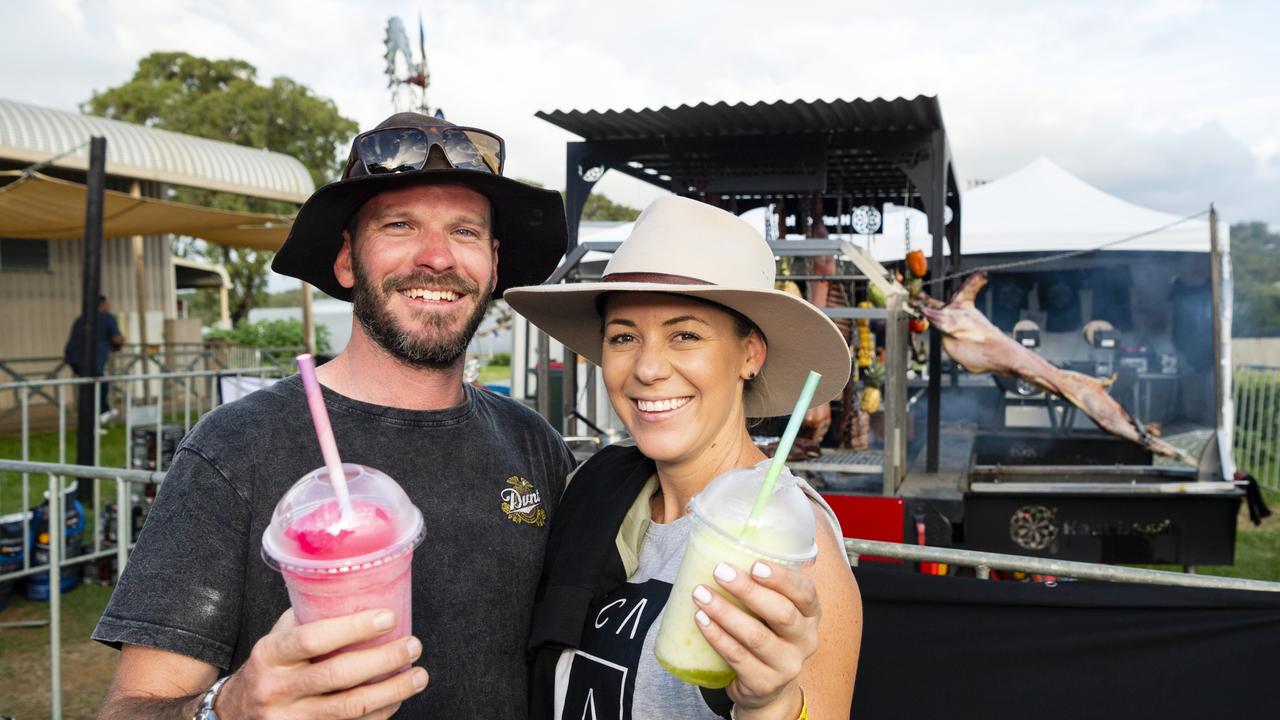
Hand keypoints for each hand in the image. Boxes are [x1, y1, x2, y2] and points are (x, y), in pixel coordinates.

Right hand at [216, 609, 428, 719]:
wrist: (236, 715)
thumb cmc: (269, 667)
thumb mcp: (277, 639)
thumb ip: (310, 619)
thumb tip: (360, 590)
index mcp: (269, 655)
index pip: (313, 639)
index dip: (354, 628)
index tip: (389, 617)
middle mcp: (276, 690)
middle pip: (337, 675)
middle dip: (383, 660)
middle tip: (413, 645)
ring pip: (349, 709)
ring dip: (391, 691)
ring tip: (418, 676)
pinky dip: (380, 714)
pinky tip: (397, 698)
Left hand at [693, 560, 818, 718]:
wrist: (767, 687)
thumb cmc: (767, 634)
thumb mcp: (773, 610)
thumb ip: (762, 585)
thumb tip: (723, 545)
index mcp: (810, 614)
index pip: (805, 592)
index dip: (782, 578)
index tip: (755, 564)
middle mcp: (805, 639)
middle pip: (782, 613)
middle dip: (749, 591)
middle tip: (720, 572)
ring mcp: (787, 665)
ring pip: (756, 636)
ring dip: (725, 612)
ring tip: (701, 594)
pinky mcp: (765, 683)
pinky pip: (737, 657)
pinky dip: (717, 637)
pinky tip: (701, 620)